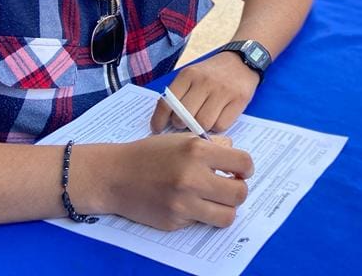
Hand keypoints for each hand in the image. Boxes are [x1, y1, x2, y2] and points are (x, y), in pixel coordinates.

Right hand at [106, 133, 253, 229]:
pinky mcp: (174, 222)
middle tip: (229, 186)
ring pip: (227, 216)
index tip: (241, 171)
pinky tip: (188, 203)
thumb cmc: (150, 154)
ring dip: (225, 208)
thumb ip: (212, 146)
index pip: (243, 163)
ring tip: (215, 199)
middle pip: (239, 193)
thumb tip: (235, 156)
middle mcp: (192, 178)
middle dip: (239, 190)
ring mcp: (183, 204)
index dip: (246, 168)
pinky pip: (202, 222)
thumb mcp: (182, 139)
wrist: (115, 176)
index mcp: (197, 151)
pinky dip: (200, 214)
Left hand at [151, 53, 259, 133]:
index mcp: (189, 74)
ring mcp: (223, 91)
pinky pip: (221, 125)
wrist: (243, 60)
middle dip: (181, 125)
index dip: (159, 119)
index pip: (167, 103)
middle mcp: (204, 81)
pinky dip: (217, 127)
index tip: (157, 128)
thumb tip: (166, 121)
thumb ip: (180, 93)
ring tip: (203, 120)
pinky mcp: (239, 100)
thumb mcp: (193, 75)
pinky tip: (217, 118)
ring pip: (203, 124)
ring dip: (201, 128)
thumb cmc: (213, 73)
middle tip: (185, 123)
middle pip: (184, 117)